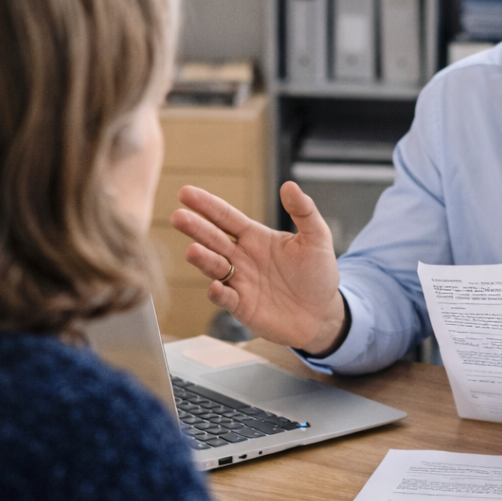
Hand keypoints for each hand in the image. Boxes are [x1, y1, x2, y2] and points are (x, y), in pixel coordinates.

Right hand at [170, 181, 345, 353]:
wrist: (323, 314)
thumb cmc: (318, 275)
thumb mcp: (317, 239)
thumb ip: (304, 212)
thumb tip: (290, 185)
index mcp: (255, 237)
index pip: (226, 217)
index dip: (207, 205)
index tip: (186, 193)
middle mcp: (242, 257)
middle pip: (213, 239)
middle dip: (196, 228)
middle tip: (178, 217)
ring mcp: (239, 282)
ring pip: (214, 267)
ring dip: (203, 259)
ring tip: (192, 250)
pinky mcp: (242, 306)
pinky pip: (226, 298)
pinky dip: (218, 293)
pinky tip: (215, 286)